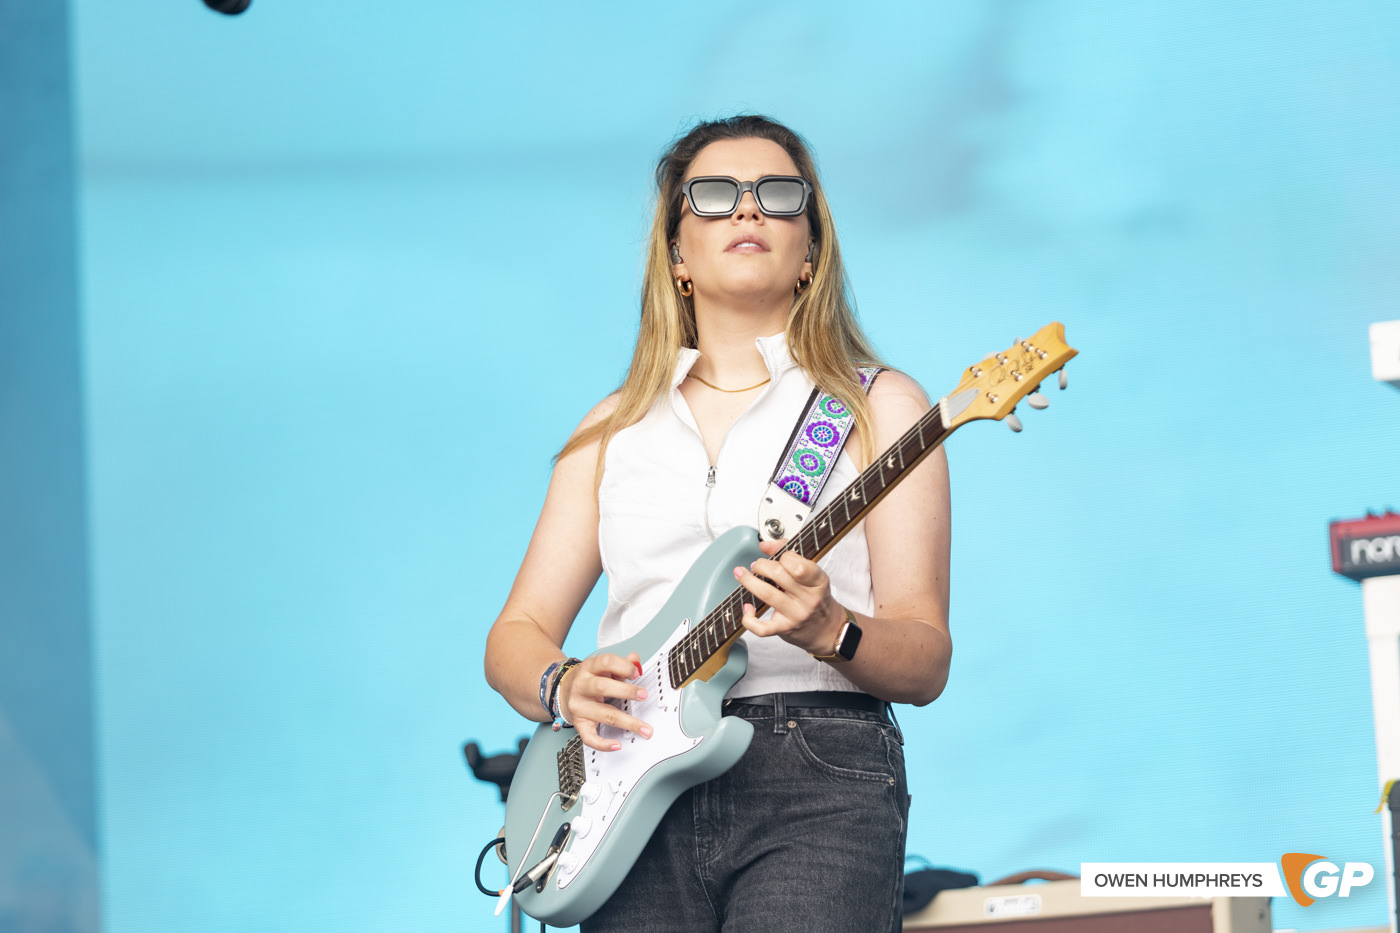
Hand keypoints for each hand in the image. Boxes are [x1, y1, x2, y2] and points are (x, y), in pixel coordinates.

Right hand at [557, 651, 653, 751]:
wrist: (562, 691)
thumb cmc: (589, 679)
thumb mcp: (602, 668)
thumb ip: (621, 664)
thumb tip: (636, 660)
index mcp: (589, 668)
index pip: (605, 663)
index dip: (623, 666)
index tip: (637, 673)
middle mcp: (581, 686)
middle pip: (602, 687)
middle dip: (626, 691)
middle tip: (644, 695)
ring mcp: (579, 706)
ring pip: (603, 714)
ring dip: (627, 722)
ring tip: (644, 728)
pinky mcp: (579, 723)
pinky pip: (589, 736)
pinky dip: (603, 743)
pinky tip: (617, 744)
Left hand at [733, 539, 844, 654]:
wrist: (827, 629)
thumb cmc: (817, 598)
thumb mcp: (812, 574)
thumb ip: (791, 556)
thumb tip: (765, 545)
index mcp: (818, 581)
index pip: (798, 565)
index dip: (783, 556)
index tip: (778, 555)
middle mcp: (808, 599)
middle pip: (779, 575)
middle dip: (761, 565)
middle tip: (757, 565)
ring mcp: (795, 615)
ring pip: (767, 594)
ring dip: (749, 581)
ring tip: (741, 573)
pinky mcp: (783, 629)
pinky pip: (761, 627)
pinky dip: (748, 618)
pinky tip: (747, 607)